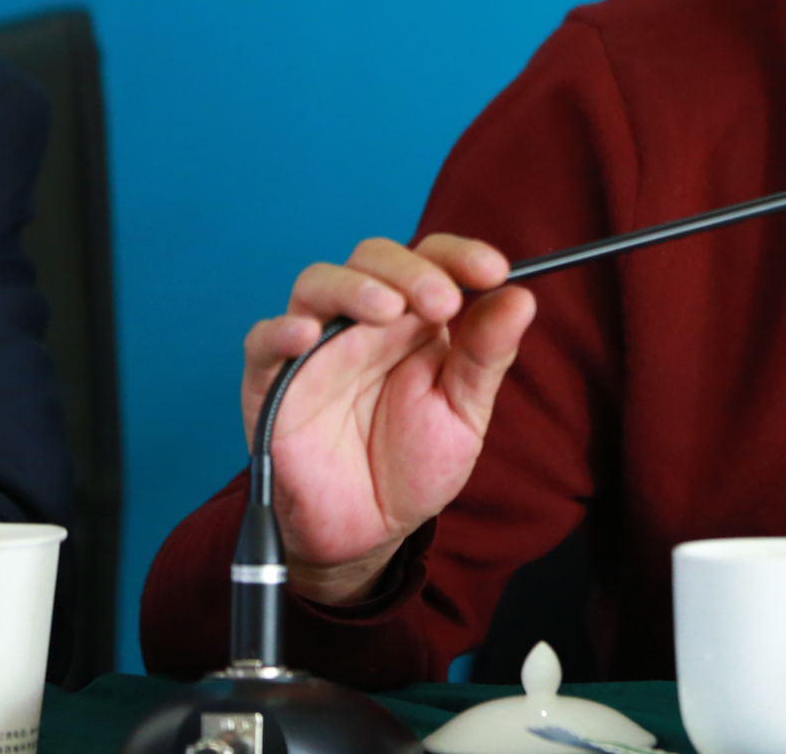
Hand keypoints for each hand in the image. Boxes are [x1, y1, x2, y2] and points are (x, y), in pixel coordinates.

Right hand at [240, 234, 535, 604]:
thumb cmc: (416, 463)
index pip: (433, 260)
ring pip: (318, 283)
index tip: (495, 270)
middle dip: (412, 271)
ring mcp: (317, 347)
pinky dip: (279, 330)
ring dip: (354, 287)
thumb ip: (487, 355)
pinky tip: (306, 335)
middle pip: (376, 259)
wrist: (370, 529)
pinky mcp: (273, 382)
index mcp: (417, 320)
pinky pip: (262, 341)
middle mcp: (365, 322)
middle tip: (444, 303)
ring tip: (389, 311)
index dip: (461, 255)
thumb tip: (523, 297)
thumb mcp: (464, 411)